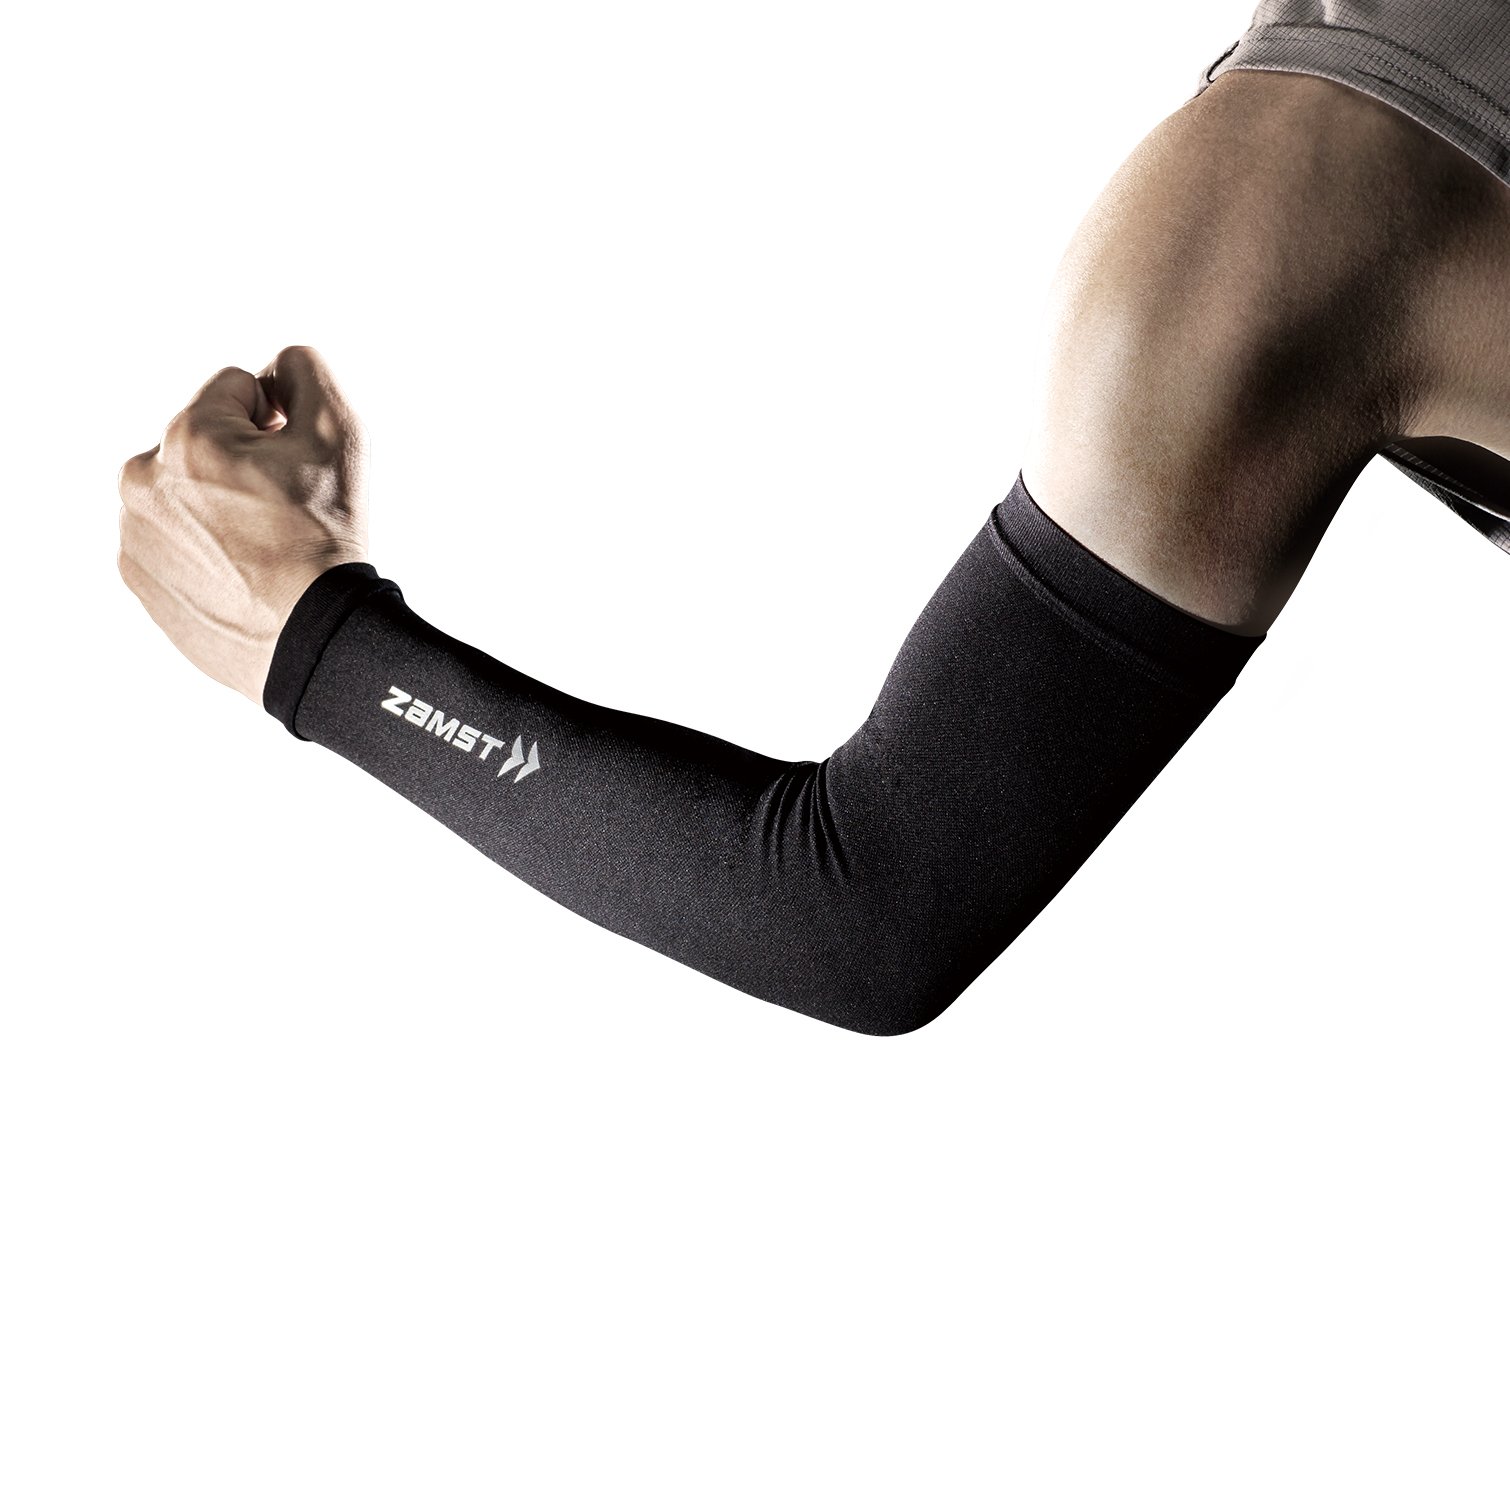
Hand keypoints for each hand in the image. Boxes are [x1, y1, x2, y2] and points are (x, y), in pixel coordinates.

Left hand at [117, 345, 370, 704]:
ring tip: (263, 546)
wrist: (313, 640)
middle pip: (204, 440)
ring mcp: (135, 532)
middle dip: (242, 462)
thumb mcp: (340, 434)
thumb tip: (279, 362)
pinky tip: (241, 573)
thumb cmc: (327, 539)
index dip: (280, 421)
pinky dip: (203, 548)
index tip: (296, 467)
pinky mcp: (138, 577)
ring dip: (219, 504)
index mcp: (188, 434)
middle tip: (284, 512)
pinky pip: (171, 540)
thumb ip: (305, 370)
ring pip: (186, 491)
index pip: (237, 389)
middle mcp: (144, 477)